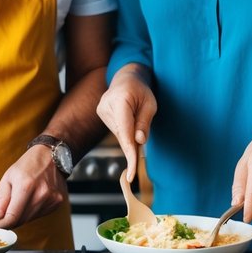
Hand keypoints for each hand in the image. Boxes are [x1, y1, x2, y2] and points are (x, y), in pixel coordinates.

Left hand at [0, 146, 67, 228]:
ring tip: (16, 203)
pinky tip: (29, 201)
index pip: (11, 217)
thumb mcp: (8, 177)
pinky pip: (37, 215)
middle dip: (5, 222)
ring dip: (17, 217)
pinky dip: (28, 213)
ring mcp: (51, 199)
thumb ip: (0, 200)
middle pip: (19, 221)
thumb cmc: (27, 164)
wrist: (50, 155)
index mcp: (26, 185)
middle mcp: (41, 194)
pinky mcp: (57, 203)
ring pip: (27, 220)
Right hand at [96, 66, 156, 181]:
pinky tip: (130, 125)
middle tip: (143, 146)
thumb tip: (139, 141)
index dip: (130, 155)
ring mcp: (101, 110)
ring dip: (130, 137)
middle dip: (134, 146)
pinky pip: (116, 131)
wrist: (126, 77)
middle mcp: (106, 106)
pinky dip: (125, 134)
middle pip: (122, 136)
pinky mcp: (101, 114)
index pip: (125, 133)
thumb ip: (144, 122)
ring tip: (137, 121)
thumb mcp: (150, 104)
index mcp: (120, 101)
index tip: (131, 174)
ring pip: (119, 135)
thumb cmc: (141, 90)